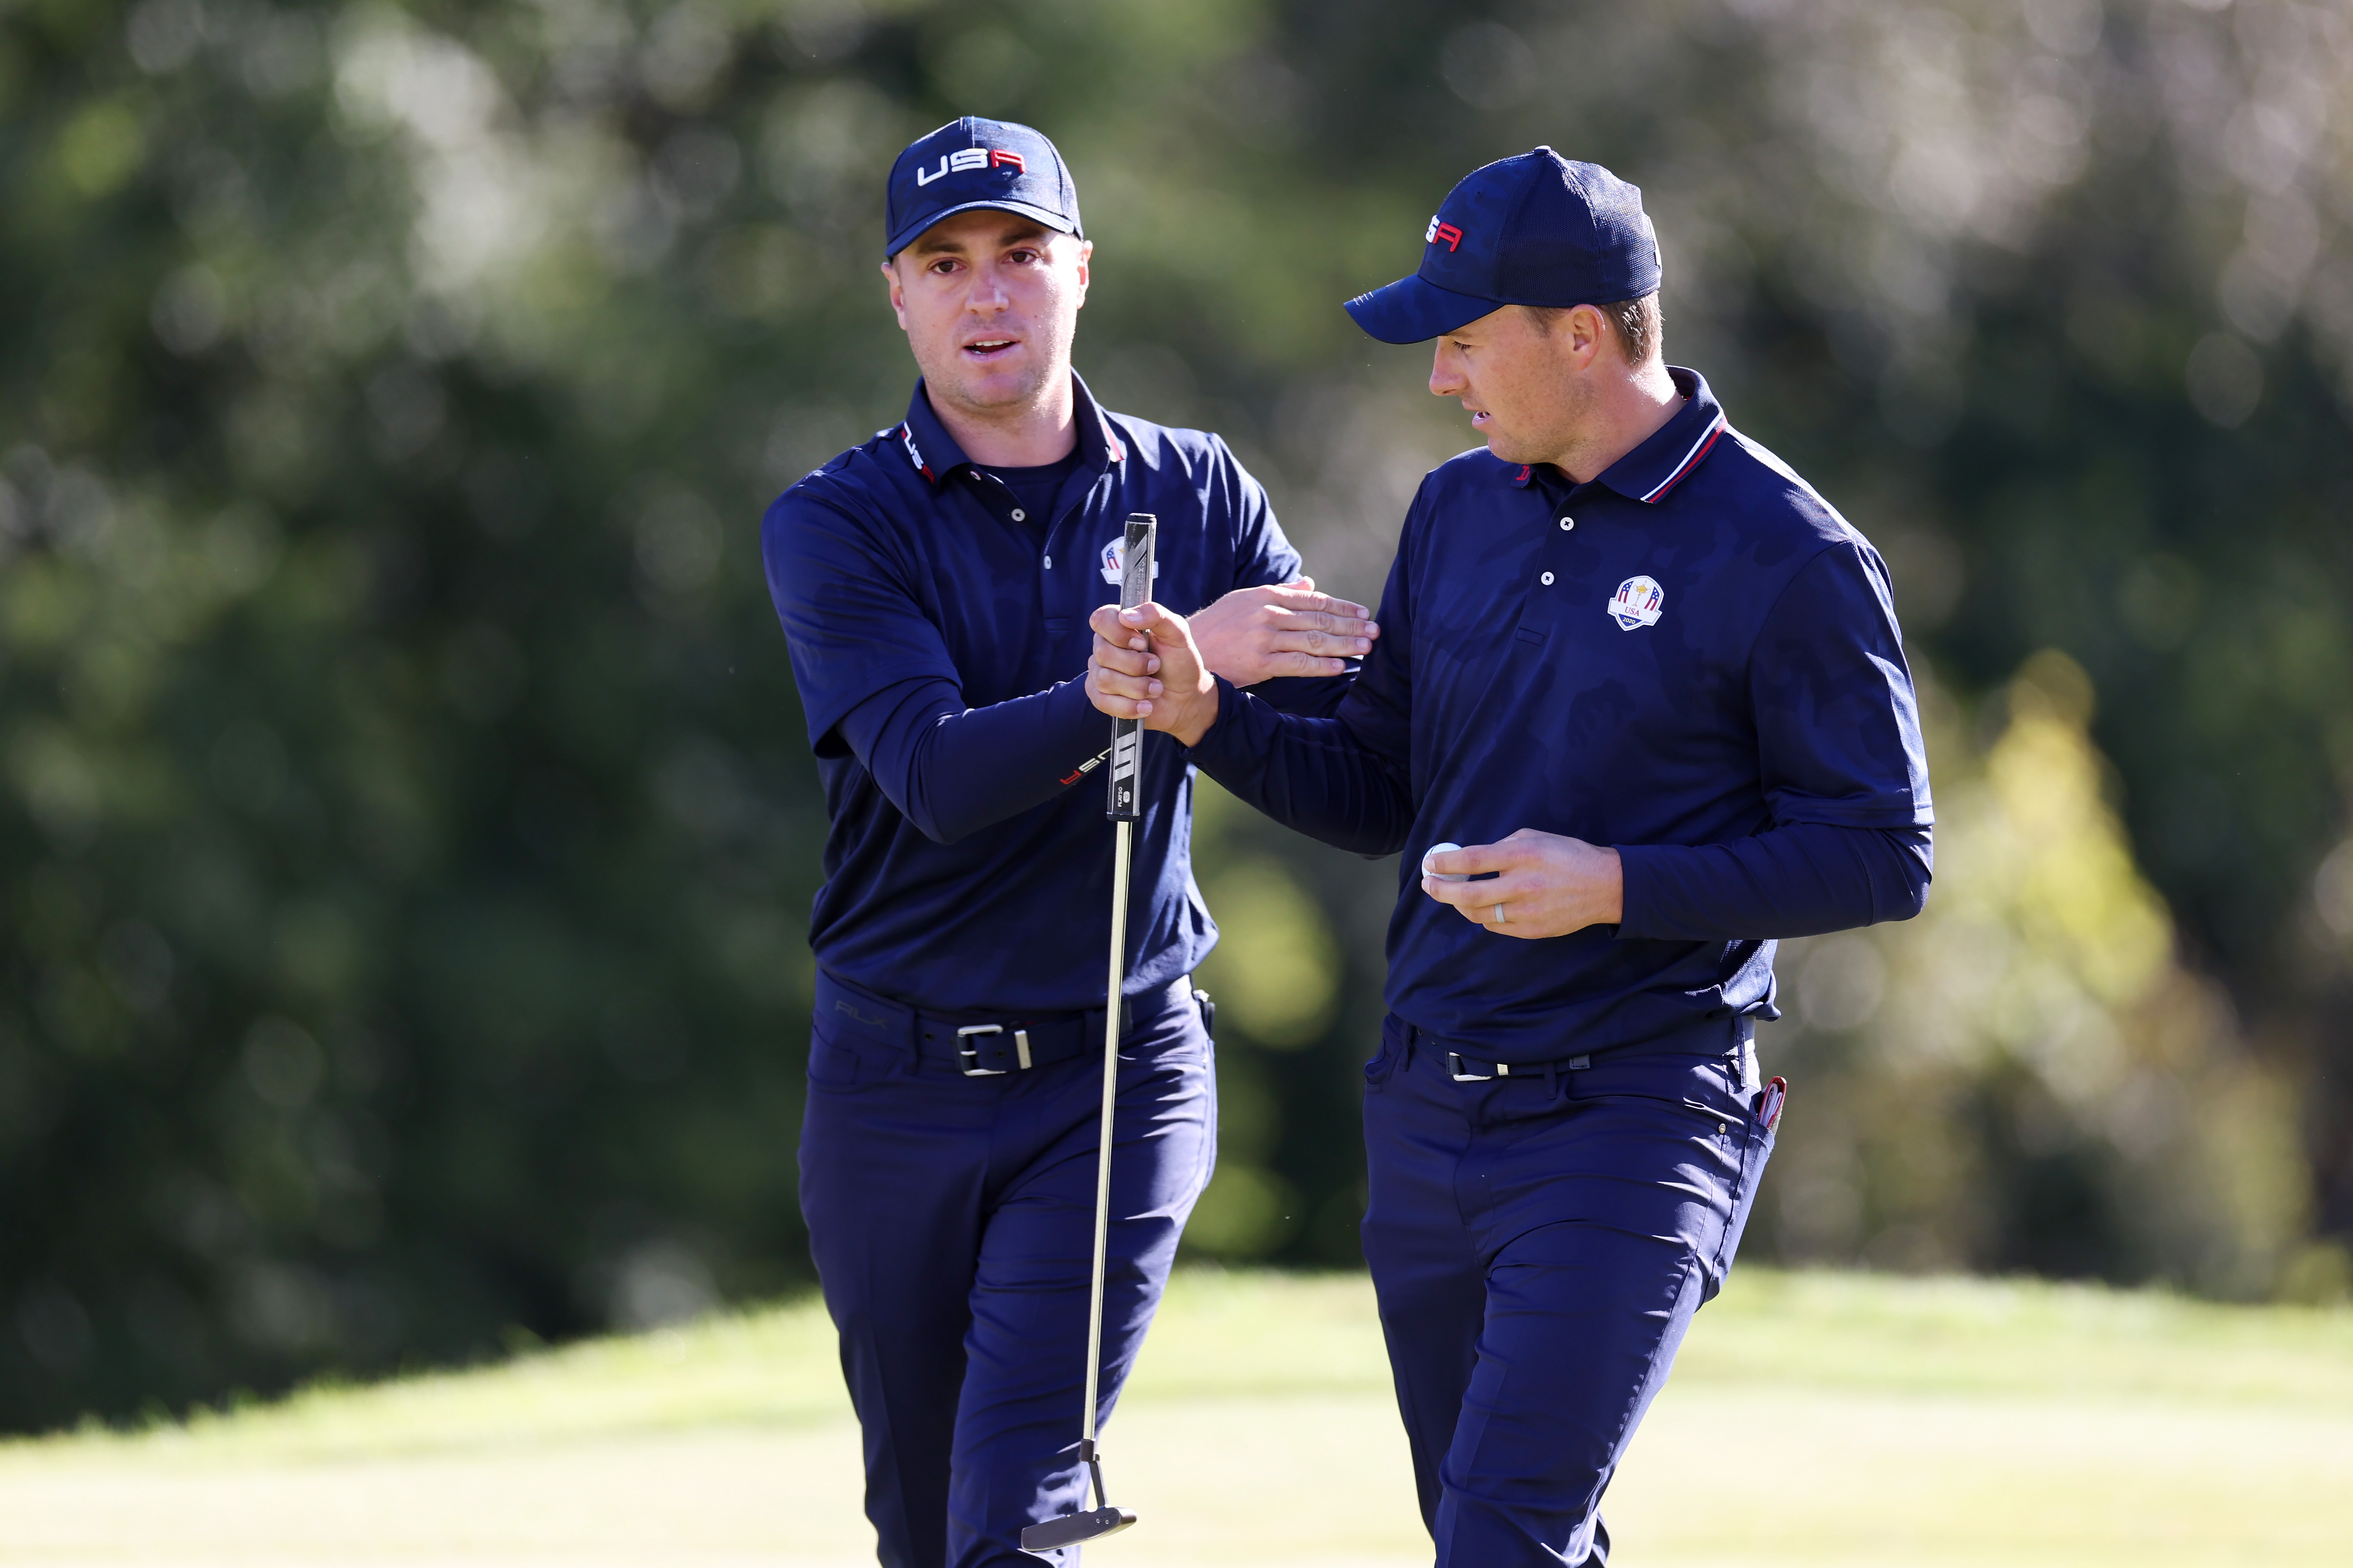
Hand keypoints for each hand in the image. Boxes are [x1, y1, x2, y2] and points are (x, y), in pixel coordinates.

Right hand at [1086, 602, 1219, 745]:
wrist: (1186, 697)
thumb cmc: (1179, 661)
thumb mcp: (1178, 633)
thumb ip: (1156, 615)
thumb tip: (1126, 616)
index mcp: (1118, 625)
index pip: (1101, 619)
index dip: (1120, 634)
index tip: (1142, 643)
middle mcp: (1104, 647)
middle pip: (1103, 653)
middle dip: (1136, 665)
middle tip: (1156, 666)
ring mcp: (1099, 673)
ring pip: (1105, 680)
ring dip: (1138, 687)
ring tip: (1156, 688)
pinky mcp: (1100, 698)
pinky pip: (1102, 703)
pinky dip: (1129, 707)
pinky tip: (1146, 706)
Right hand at [1188, 579, 1377, 684]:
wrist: (1185, 648)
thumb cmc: (1217, 625)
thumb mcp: (1244, 599)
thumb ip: (1280, 591)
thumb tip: (1309, 582)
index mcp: (1267, 596)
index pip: (1314, 600)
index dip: (1342, 606)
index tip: (1363, 612)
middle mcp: (1268, 614)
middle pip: (1319, 619)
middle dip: (1351, 625)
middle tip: (1375, 630)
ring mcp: (1265, 639)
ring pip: (1314, 640)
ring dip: (1344, 644)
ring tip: (1366, 647)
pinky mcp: (1260, 663)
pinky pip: (1298, 664)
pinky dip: (1322, 666)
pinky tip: (1342, 667)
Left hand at [1420, 829, 1623, 938]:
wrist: (1605, 886)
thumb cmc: (1567, 855)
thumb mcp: (1536, 837)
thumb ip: (1503, 846)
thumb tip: (1471, 858)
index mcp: (1523, 856)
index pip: (1473, 860)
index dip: (1446, 862)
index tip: (1430, 863)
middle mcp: (1524, 885)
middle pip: (1469, 894)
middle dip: (1441, 890)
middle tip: (1429, 885)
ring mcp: (1529, 911)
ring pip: (1479, 914)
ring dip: (1460, 905)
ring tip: (1454, 896)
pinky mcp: (1533, 930)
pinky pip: (1496, 926)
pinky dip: (1484, 917)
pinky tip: (1483, 907)